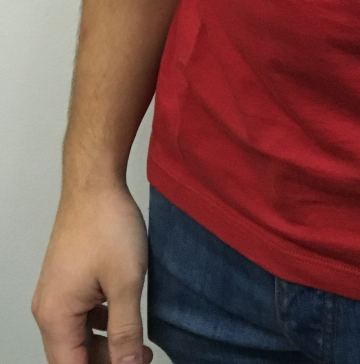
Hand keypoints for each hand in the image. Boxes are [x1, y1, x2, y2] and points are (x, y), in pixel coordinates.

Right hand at [32, 183, 152, 363]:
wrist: (95, 183)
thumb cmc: (107, 224)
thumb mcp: (126, 282)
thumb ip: (126, 330)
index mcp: (56, 316)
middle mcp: (48, 309)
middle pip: (74, 356)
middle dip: (108, 362)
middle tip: (141, 357)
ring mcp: (56, 293)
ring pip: (78, 336)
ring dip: (107, 345)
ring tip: (139, 344)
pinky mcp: (67, 280)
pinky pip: (80, 316)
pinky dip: (102, 323)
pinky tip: (126, 317)